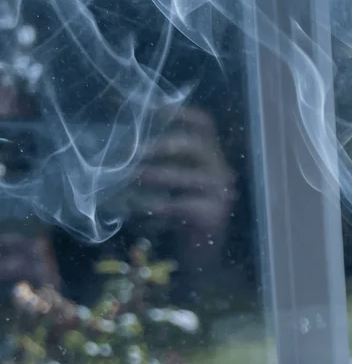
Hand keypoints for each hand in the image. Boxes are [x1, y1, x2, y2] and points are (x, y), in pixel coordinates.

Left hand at [135, 108, 237, 259]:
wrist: (199, 255)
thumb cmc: (179, 214)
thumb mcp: (170, 182)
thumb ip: (158, 162)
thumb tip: (120, 143)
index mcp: (209, 157)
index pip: (203, 125)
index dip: (180, 113)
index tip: (150, 108)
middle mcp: (220, 171)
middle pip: (197, 145)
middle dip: (164, 144)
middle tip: (134, 150)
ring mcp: (220, 194)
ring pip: (190, 176)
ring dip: (157, 175)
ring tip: (132, 178)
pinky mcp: (213, 217)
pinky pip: (183, 206)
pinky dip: (160, 206)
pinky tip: (143, 209)